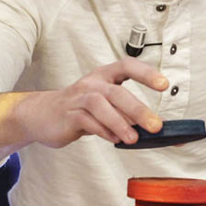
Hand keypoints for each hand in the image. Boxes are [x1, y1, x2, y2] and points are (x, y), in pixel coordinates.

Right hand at [27, 58, 168, 147]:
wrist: (41, 115)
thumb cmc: (79, 109)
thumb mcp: (105, 107)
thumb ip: (126, 114)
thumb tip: (154, 127)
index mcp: (104, 76)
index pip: (127, 66)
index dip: (146, 73)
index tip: (164, 84)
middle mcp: (92, 83)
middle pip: (117, 92)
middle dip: (138, 109)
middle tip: (155, 126)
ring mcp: (78, 98)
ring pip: (100, 105)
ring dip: (120, 122)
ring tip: (133, 138)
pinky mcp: (68, 115)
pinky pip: (86, 121)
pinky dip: (103, 131)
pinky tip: (114, 139)